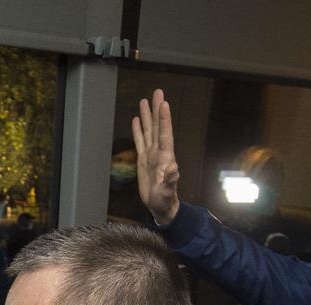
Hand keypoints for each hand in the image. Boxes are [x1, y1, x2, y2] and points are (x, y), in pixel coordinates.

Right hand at [132, 89, 179, 225]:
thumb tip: (174, 168)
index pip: (164, 134)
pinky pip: (140, 141)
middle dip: (157, 109)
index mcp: (166, 157)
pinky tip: (136, 120)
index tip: (164, 104)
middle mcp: (159, 152)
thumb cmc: (165, 199)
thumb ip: (171, 180)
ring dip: (147, 115)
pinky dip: (138, 130)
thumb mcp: (167, 191)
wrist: (160, 206)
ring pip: (148, 130)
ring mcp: (151, 154)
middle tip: (157, 92)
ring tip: (144, 100)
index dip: (164, 119)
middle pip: (157, 126)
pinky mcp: (143, 159)